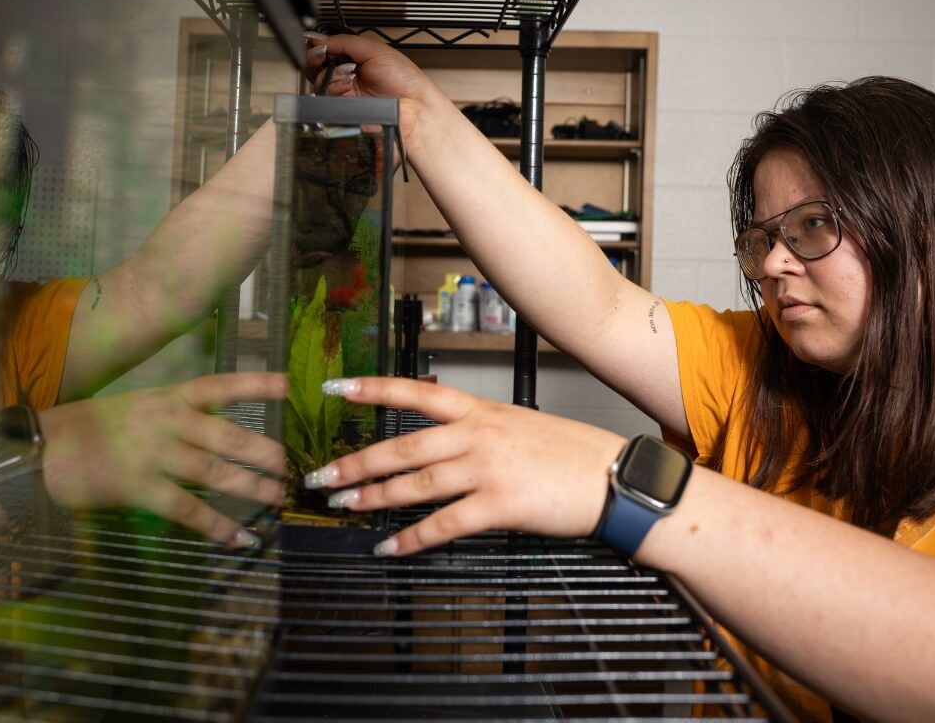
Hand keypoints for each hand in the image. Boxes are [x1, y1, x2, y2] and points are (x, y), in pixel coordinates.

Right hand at [40, 372, 285, 546]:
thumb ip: (172, 415)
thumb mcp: (134, 406)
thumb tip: (213, 432)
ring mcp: (154, 454)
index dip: (257, 385)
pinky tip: (242, 537)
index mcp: (167, 397)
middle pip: (228, 436)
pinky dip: (218, 526)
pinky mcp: (140, 488)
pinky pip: (189, 510)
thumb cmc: (87, 428)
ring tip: (276, 498)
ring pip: (216, 473)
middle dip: (264, 453)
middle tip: (290, 466)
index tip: (289, 386)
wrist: (40, 450)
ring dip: (252, 488)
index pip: (220, 386)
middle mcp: (166, 421)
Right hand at [303, 32, 443, 141]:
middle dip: (316, 57)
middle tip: (323, 54)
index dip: (317, 44)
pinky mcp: (343, 109)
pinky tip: (349, 84)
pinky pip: (325, 97)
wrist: (414, 105)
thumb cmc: (404, 79)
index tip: (314, 40)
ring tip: (350, 72)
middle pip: (316, 66)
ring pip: (317, 81)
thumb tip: (318, 37)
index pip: (326, 49)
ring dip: (331, 73)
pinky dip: (335, 87)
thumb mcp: (373, 49)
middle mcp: (347, 75)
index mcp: (354, 58)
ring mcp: (344, 93)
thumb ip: (344, 41)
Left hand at [306, 377, 626, 556]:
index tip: (336, 388)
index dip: (373, 389)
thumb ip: (477, 431)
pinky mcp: (501, 504)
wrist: (612, 477)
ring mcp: (488, 468)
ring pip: (416, 483)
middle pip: (404, 445)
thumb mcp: (518, 425)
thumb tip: (442, 445)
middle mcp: (478, 434)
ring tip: (344, 507)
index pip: (417, 392)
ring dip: (374, 497)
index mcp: (481, 411)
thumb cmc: (569, 453)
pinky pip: (444, 524)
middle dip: (357, 462)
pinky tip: (390, 546)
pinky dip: (412, 538)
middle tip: (322, 476)